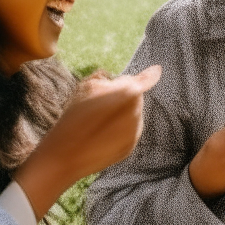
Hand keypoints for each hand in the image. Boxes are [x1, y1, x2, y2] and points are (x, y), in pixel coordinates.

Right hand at [14, 65, 160, 218]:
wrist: (67, 154)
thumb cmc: (74, 117)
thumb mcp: (87, 87)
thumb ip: (107, 78)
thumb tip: (119, 78)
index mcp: (127, 93)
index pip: (143, 81)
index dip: (149, 75)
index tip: (156, 69)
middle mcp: (136, 112)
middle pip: (135, 96)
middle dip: (122, 95)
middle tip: (99, 103)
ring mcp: (135, 131)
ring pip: (133, 113)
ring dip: (121, 112)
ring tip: (97, 120)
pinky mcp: (131, 146)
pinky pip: (130, 130)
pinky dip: (120, 128)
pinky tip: (102, 132)